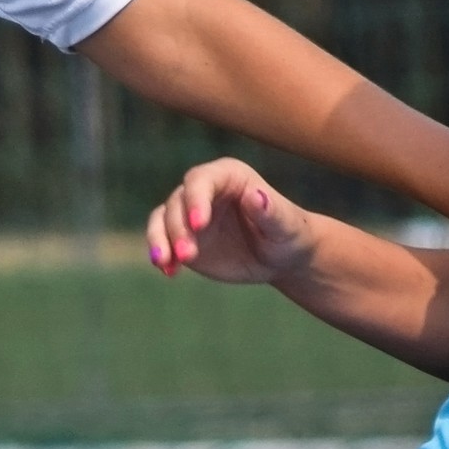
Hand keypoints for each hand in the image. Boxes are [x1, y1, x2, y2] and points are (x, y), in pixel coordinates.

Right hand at [146, 159, 317, 285]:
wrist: (279, 257)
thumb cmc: (287, 233)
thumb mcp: (284, 225)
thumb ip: (269, 211)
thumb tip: (256, 196)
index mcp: (228, 175)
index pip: (202, 180)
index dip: (196, 199)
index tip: (199, 225)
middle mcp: (204, 190)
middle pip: (178, 201)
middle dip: (178, 228)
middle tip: (188, 256)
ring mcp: (190, 213)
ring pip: (163, 218)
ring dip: (161, 241)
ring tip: (166, 264)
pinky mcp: (184, 236)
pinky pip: (163, 241)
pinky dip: (162, 256)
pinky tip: (168, 272)